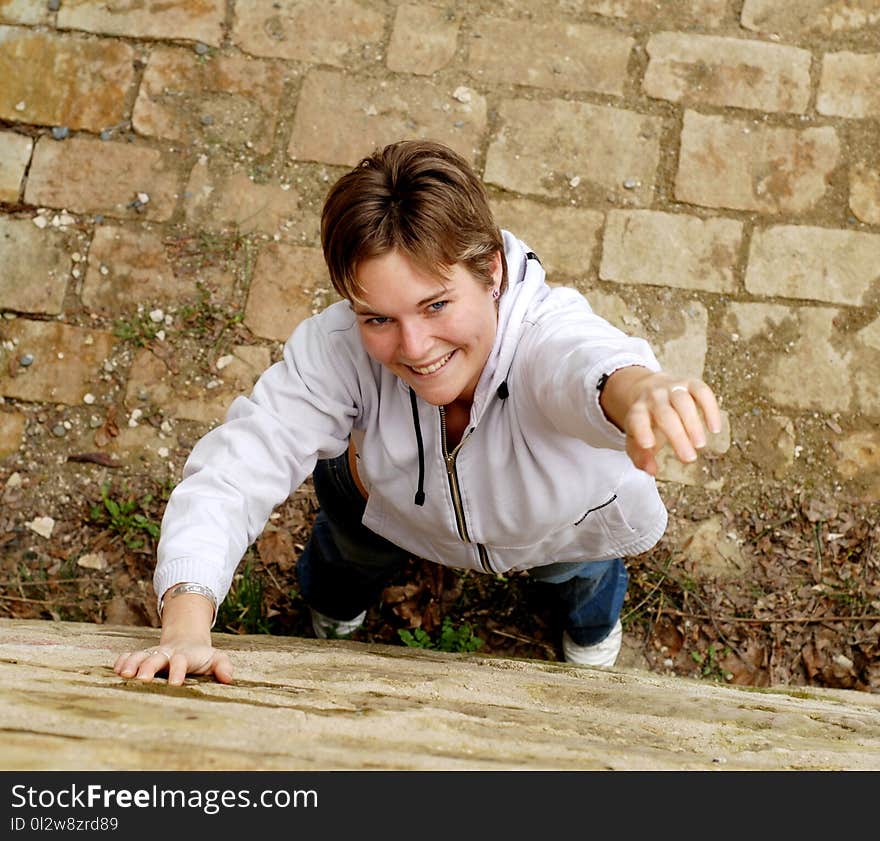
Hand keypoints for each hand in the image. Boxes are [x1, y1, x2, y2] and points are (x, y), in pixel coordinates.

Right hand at [114, 639, 233, 685]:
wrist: (186, 643)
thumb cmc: (202, 657)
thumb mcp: (216, 659)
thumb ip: (223, 666)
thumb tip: (228, 678)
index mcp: (185, 656)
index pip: (181, 661)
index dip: (177, 670)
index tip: (175, 683)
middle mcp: (166, 654)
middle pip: (156, 658)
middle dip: (149, 667)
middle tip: (143, 679)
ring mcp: (152, 654)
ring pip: (139, 656)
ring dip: (131, 663)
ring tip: (123, 674)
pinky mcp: (142, 656)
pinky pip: (129, 655)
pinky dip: (122, 660)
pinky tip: (115, 670)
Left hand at [600, 367, 721, 476]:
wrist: (649, 389)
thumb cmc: (646, 421)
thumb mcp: (636, 439)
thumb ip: (640, 456)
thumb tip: (652, 471)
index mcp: (637, 411)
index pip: (637, 419)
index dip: (642, 431)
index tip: (648, 445)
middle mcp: (654, 397)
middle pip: (665, 414)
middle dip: (677, 436)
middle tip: (689, 458)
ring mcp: (672, 388)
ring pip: (683, 402)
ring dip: (693, 423)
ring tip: (700, 444)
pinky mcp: (690, 383)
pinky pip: (702, 391)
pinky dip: (710, 409)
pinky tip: (714, 428)